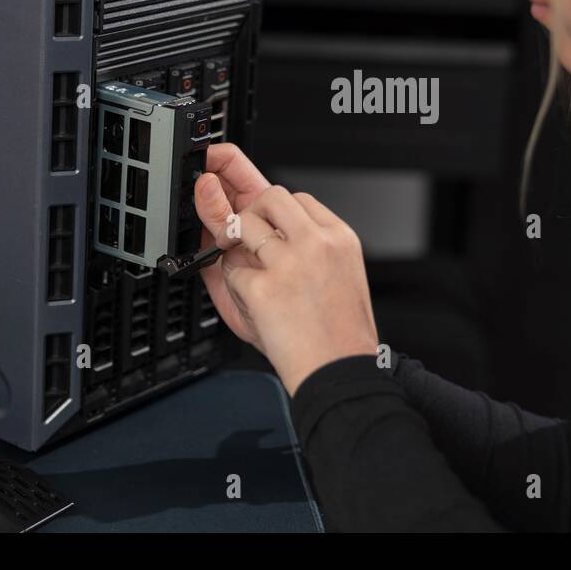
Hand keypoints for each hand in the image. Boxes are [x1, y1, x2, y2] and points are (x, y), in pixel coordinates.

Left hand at [193, 146, 378, 394]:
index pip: (300, 199)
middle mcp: (318, 243)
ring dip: (238, 246)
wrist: (339, 374)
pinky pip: (230, 268)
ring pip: (245, 223)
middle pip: (271, 196)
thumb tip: (259, 218)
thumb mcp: (332, 276)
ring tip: (255, 274)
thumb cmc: (335, 334)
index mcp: (340, 238)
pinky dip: (235, 286)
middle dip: (252, 213)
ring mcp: (290, 262)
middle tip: (251, 241)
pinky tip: (256, 304)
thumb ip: (298, 243)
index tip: (264, 220)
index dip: (276, 213)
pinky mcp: (264, 287)